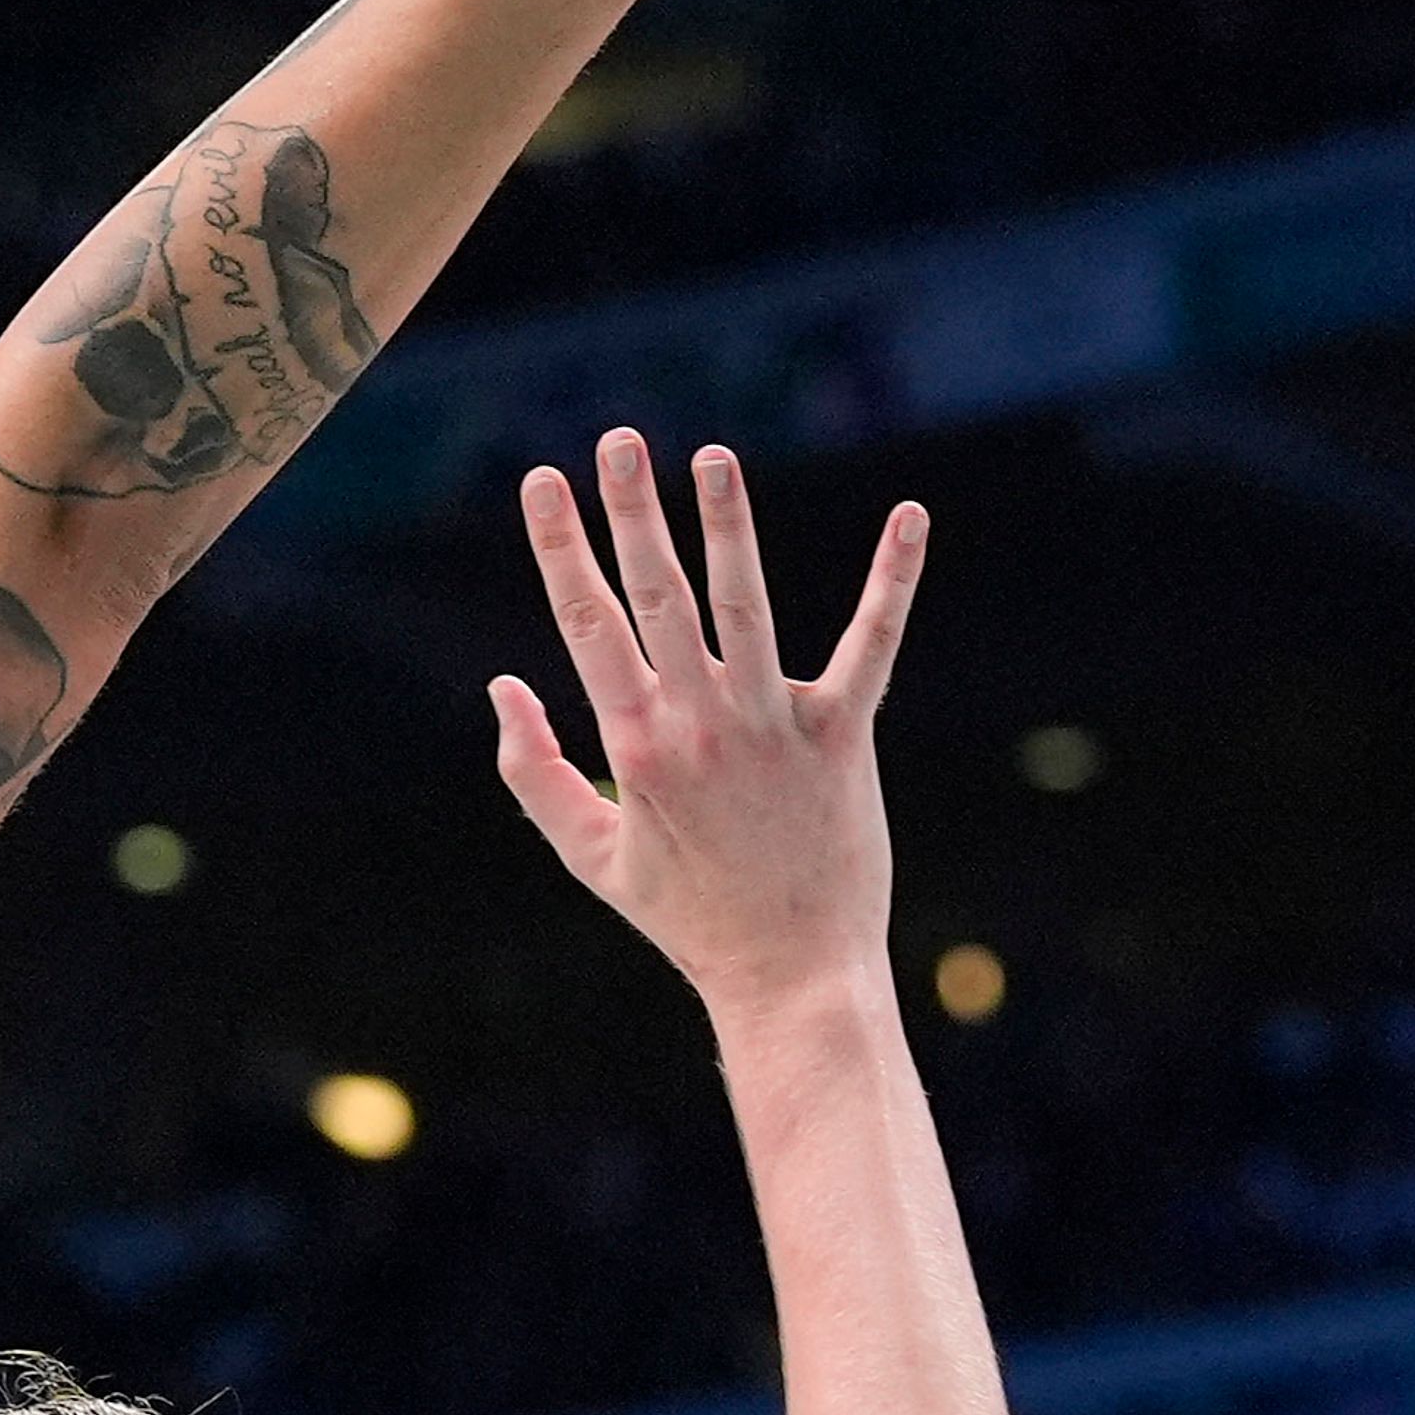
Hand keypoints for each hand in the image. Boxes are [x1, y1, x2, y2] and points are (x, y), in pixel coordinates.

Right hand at [493, 435, 918, 1018]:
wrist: (791, 974)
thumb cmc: (687, 917)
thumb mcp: (589, 856)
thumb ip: (534, 773)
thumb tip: (503, 686)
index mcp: (635, 746)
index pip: (587, 626)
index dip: (562, 549)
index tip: (542, 484)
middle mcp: (699, 724)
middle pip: (658, 597)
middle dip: (630, 513)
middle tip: (615, 439)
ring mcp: (773, 726)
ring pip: (746, 605)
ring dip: (728, 525)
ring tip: (711, 456)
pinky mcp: (844, 736)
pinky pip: (869, 646)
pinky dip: (891, 582)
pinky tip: (910, 517)